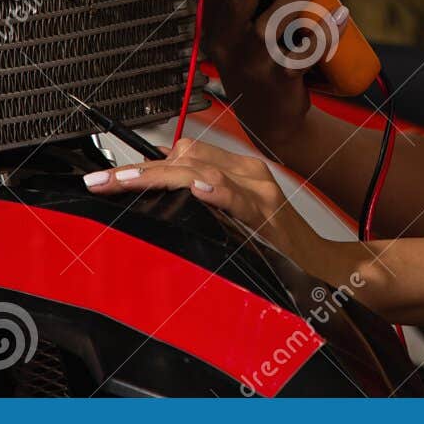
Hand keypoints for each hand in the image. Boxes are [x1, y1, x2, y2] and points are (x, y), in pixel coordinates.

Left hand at [82, 137, 348, 281]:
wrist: (324, 270)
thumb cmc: (279, 249)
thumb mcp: (237, 221)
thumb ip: (206, 203)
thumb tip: (162, 194)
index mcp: (239, 171)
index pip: (182, 154)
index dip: (142, 164)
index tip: (105, 179)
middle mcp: (247, 174)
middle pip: (184, 158)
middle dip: (138, 170)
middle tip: (100, 182)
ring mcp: (258, 192)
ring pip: (201, 169)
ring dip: (159, 175)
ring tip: (125, 181)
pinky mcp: (267, 214)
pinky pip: (238, 196)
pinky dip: (218, 191)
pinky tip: (200, 190)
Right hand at [200, 0, 350, 153]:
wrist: (271, 121)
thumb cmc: (259, 62)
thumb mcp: (241, 30)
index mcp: (218, 24)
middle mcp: (230, 43)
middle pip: (239, 1)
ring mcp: (254, 63)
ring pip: (275, 24)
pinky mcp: (281, 81)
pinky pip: (306, 52)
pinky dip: (327, 31)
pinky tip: (341, 13)